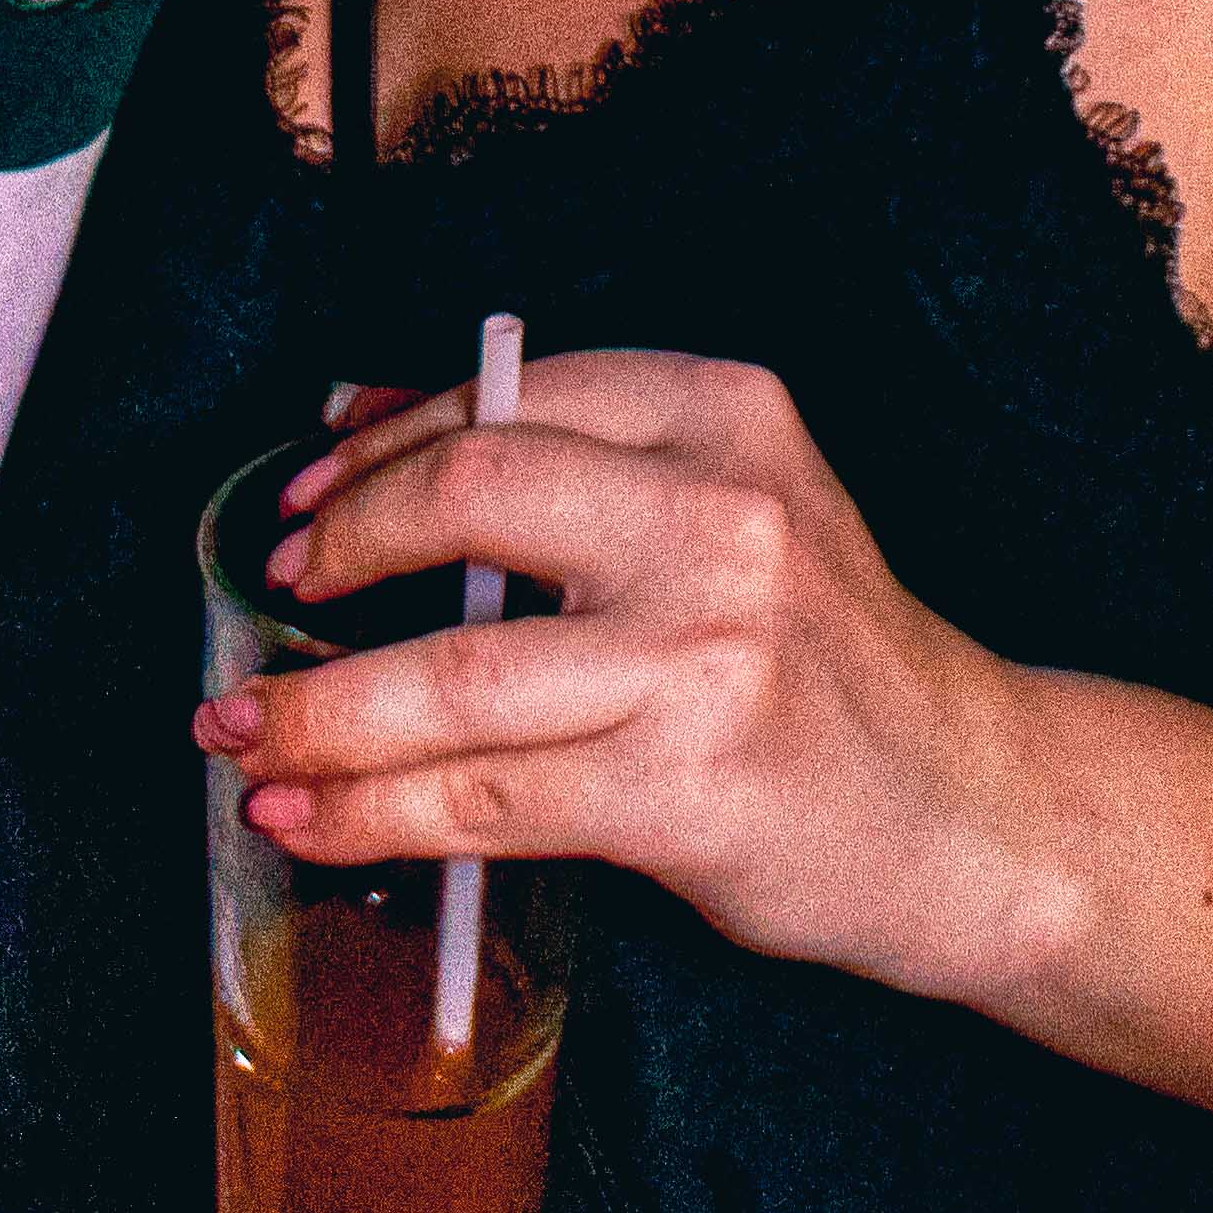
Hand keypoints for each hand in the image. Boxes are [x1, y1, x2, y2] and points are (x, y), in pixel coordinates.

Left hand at [196, 352, 1020, 995]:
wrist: (970, 808)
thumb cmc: (826, 659)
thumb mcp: (731, 508)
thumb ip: (572, 460)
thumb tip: (365, 424)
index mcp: (726, 412)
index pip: (510, 397)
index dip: (384, 445)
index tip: (311, 492)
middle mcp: (719, 515)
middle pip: (470, 498)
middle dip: (344, 546)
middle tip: (276, 590)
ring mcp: (701, 653)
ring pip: (450, 672)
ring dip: (315, 706)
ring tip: (242, 725)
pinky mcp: (682, 786)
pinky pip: (480, 797)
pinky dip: (368, 811)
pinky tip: (308, 815)